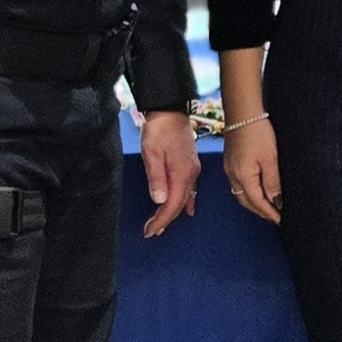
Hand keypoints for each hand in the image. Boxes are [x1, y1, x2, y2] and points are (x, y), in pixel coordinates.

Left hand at [139, 110, 200, 237]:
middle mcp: (191, 175)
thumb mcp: (152, 154)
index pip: (172, 205)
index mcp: (182, 174)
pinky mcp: (190, 165)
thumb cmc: (159, 130)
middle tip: (151, 231)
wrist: (170, 110)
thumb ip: (156, 178)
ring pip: (184, 198)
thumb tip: (160, 201)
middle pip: (179, 204)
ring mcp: (192, 170)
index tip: (149, 231)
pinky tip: (187, 209)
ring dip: (173, 212)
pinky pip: (189, 189)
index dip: (161, 220)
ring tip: (162, 224)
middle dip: (165, 219)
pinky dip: (186, 202)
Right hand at [224, 117, 282, 223]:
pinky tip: (256, 190)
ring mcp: (229, 169)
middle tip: (275, 217)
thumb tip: (276, 201)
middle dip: (260, 211)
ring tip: (268, 206)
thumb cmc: (257, 132)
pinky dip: (248, 192)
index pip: (257, 202)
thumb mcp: (270, 158)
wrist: (242, 112)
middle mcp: (232, 176)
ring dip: (253, 203)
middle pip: (246, 202)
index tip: (280, 220)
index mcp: (243, 177)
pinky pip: (238, 184)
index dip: (269, 212)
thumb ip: (272, 182)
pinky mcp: (230, 162)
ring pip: (241, 194)